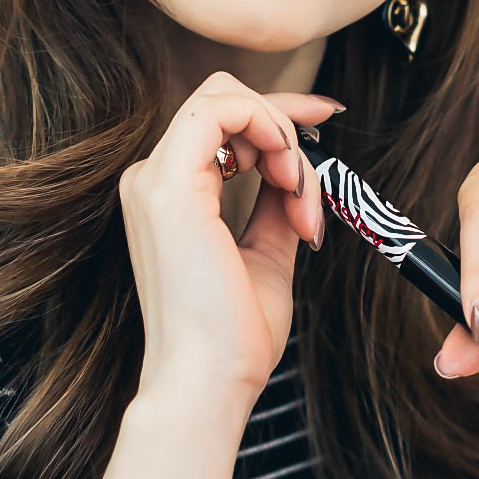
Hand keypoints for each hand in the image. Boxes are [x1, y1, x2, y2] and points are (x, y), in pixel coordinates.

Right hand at [119, 73, 338, 407]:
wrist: (209, 381)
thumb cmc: (233, 337)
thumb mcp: (267, 255)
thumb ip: (276, 208)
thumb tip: (300, 175)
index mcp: (170, 195)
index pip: (220, 120)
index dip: (277, 112)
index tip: (326, 119)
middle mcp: (152, 179)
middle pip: (222, 97)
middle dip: (284, 118)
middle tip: (319, 168)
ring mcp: (154, 179)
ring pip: (224, 97)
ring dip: (282, 137)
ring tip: (303, 200)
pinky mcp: (169, 185)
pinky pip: (223, 112)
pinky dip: (271, 132)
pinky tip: (290, 179)